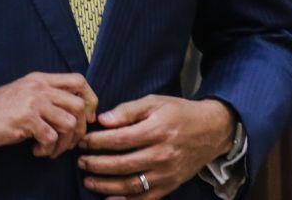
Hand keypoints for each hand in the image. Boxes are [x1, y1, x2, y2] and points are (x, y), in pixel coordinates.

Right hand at [0, 72, 97, 157]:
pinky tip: (36, 150)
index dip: (90, 100)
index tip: (85, 118)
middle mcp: (39, 87)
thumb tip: (74, 113)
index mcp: (40, 79)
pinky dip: (48, 149)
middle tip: (67, 142)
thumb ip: (45, 96)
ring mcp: (33, 102)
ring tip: (49, 148)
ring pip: (70, 123)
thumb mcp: (24, 94)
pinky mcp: (25, 119)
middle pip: (79, 104)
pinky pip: (52, 137)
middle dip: (80, 129)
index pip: (79, 80)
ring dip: (64, 143)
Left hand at [78, 96, 234, 198]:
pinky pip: (145, 198)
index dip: (97, 142)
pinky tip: (109, 198)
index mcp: (156, 130)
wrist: (211, 130)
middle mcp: (162, 154)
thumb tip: (102, 120)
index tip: (82, 141)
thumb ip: (128, 110)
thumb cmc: (179, 112)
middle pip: (121, 164)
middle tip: (80, 161)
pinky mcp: (170, 185)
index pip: (119, 139)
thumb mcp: (154, 102)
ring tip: (88, 179)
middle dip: (96, 164)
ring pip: (130, 184)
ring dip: (105, 185)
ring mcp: (166, 173)